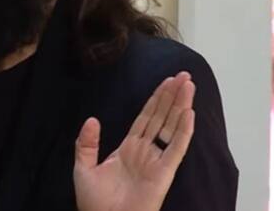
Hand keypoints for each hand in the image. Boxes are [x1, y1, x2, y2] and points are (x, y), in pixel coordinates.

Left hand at [73, 71, 194, 210]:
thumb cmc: (94, 203)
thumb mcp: (84, 168)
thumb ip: (87, 143)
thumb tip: (92, 119)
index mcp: (128, 149)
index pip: (146, 118)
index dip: (156, 99)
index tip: (167, 82)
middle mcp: (145, 151)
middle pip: (162, 117)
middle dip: (172, 96)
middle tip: (184, 75)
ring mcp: (156, 161)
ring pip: (171, 128)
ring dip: (181, 106)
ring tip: (189, 86)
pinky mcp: (163, 173)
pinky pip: (175, 149)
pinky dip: (184, 132)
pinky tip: (189, 114)